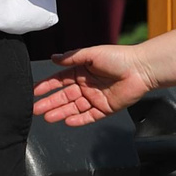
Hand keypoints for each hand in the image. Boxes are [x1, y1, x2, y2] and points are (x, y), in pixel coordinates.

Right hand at [32, 45, 153, 125]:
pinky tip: (67, 121)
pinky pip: (89, 116)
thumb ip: (72, 58)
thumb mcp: (91, 54)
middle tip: (36, 109)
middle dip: (49, 103)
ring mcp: (94, 98)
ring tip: (47, 117)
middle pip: (64, 96)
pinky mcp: (105, 109)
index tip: (34, 92)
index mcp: (81, 72)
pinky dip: (78, 120)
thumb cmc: (118, 57)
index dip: (47, 86)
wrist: (141, 69)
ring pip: (74, 108)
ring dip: (60, 112)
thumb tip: (53, 58)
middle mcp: (86, 85)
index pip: (59, 80)